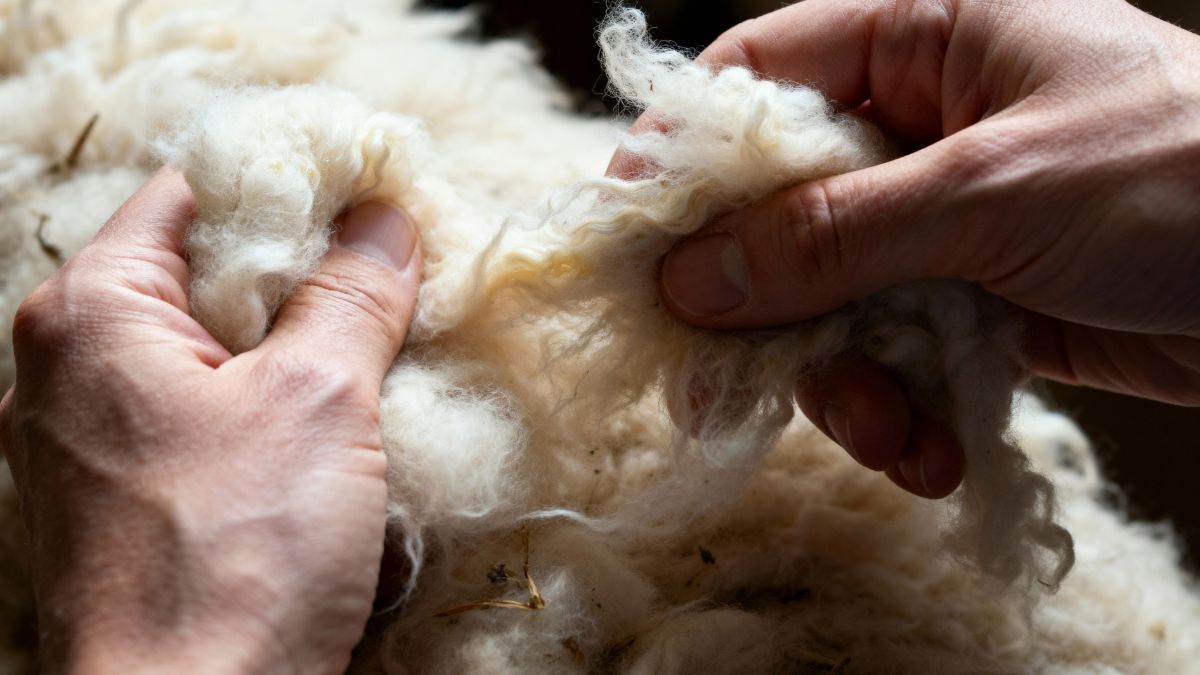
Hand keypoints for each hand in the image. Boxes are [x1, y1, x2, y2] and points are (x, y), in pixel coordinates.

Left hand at [0, 169, 420, 673]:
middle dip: (301, 272)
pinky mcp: (128, 501)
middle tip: (392, 276)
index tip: (371, 199)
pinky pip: (205, 418)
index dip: (287, 188)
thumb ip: (351, 294)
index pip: (192, 196)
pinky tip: (337, 426)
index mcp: (92, 313)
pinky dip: (269, 406)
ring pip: (209, 352)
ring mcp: (92, 442)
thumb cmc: (234, 556)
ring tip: (379, 348)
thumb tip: (384, 219)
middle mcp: (69, 368)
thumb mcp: (319, 400)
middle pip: (200, 274)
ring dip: (294, 345)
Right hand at [614, 0, 1199, 497]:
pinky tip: (932, 449)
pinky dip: (899, 407)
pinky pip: (891, 352)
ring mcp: (941, 218)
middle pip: (775, 209)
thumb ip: (831, 236)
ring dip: (838, 382)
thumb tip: (691, 275)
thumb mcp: (992, 195)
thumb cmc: (1184, 179)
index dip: (681, 156)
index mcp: (922, 41)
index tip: (633, 242)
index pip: (755, 78)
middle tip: (716, 388)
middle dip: (756, 308)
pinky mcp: (972, 299)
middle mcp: (918, 126)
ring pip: (825, 299)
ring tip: (887, 434)